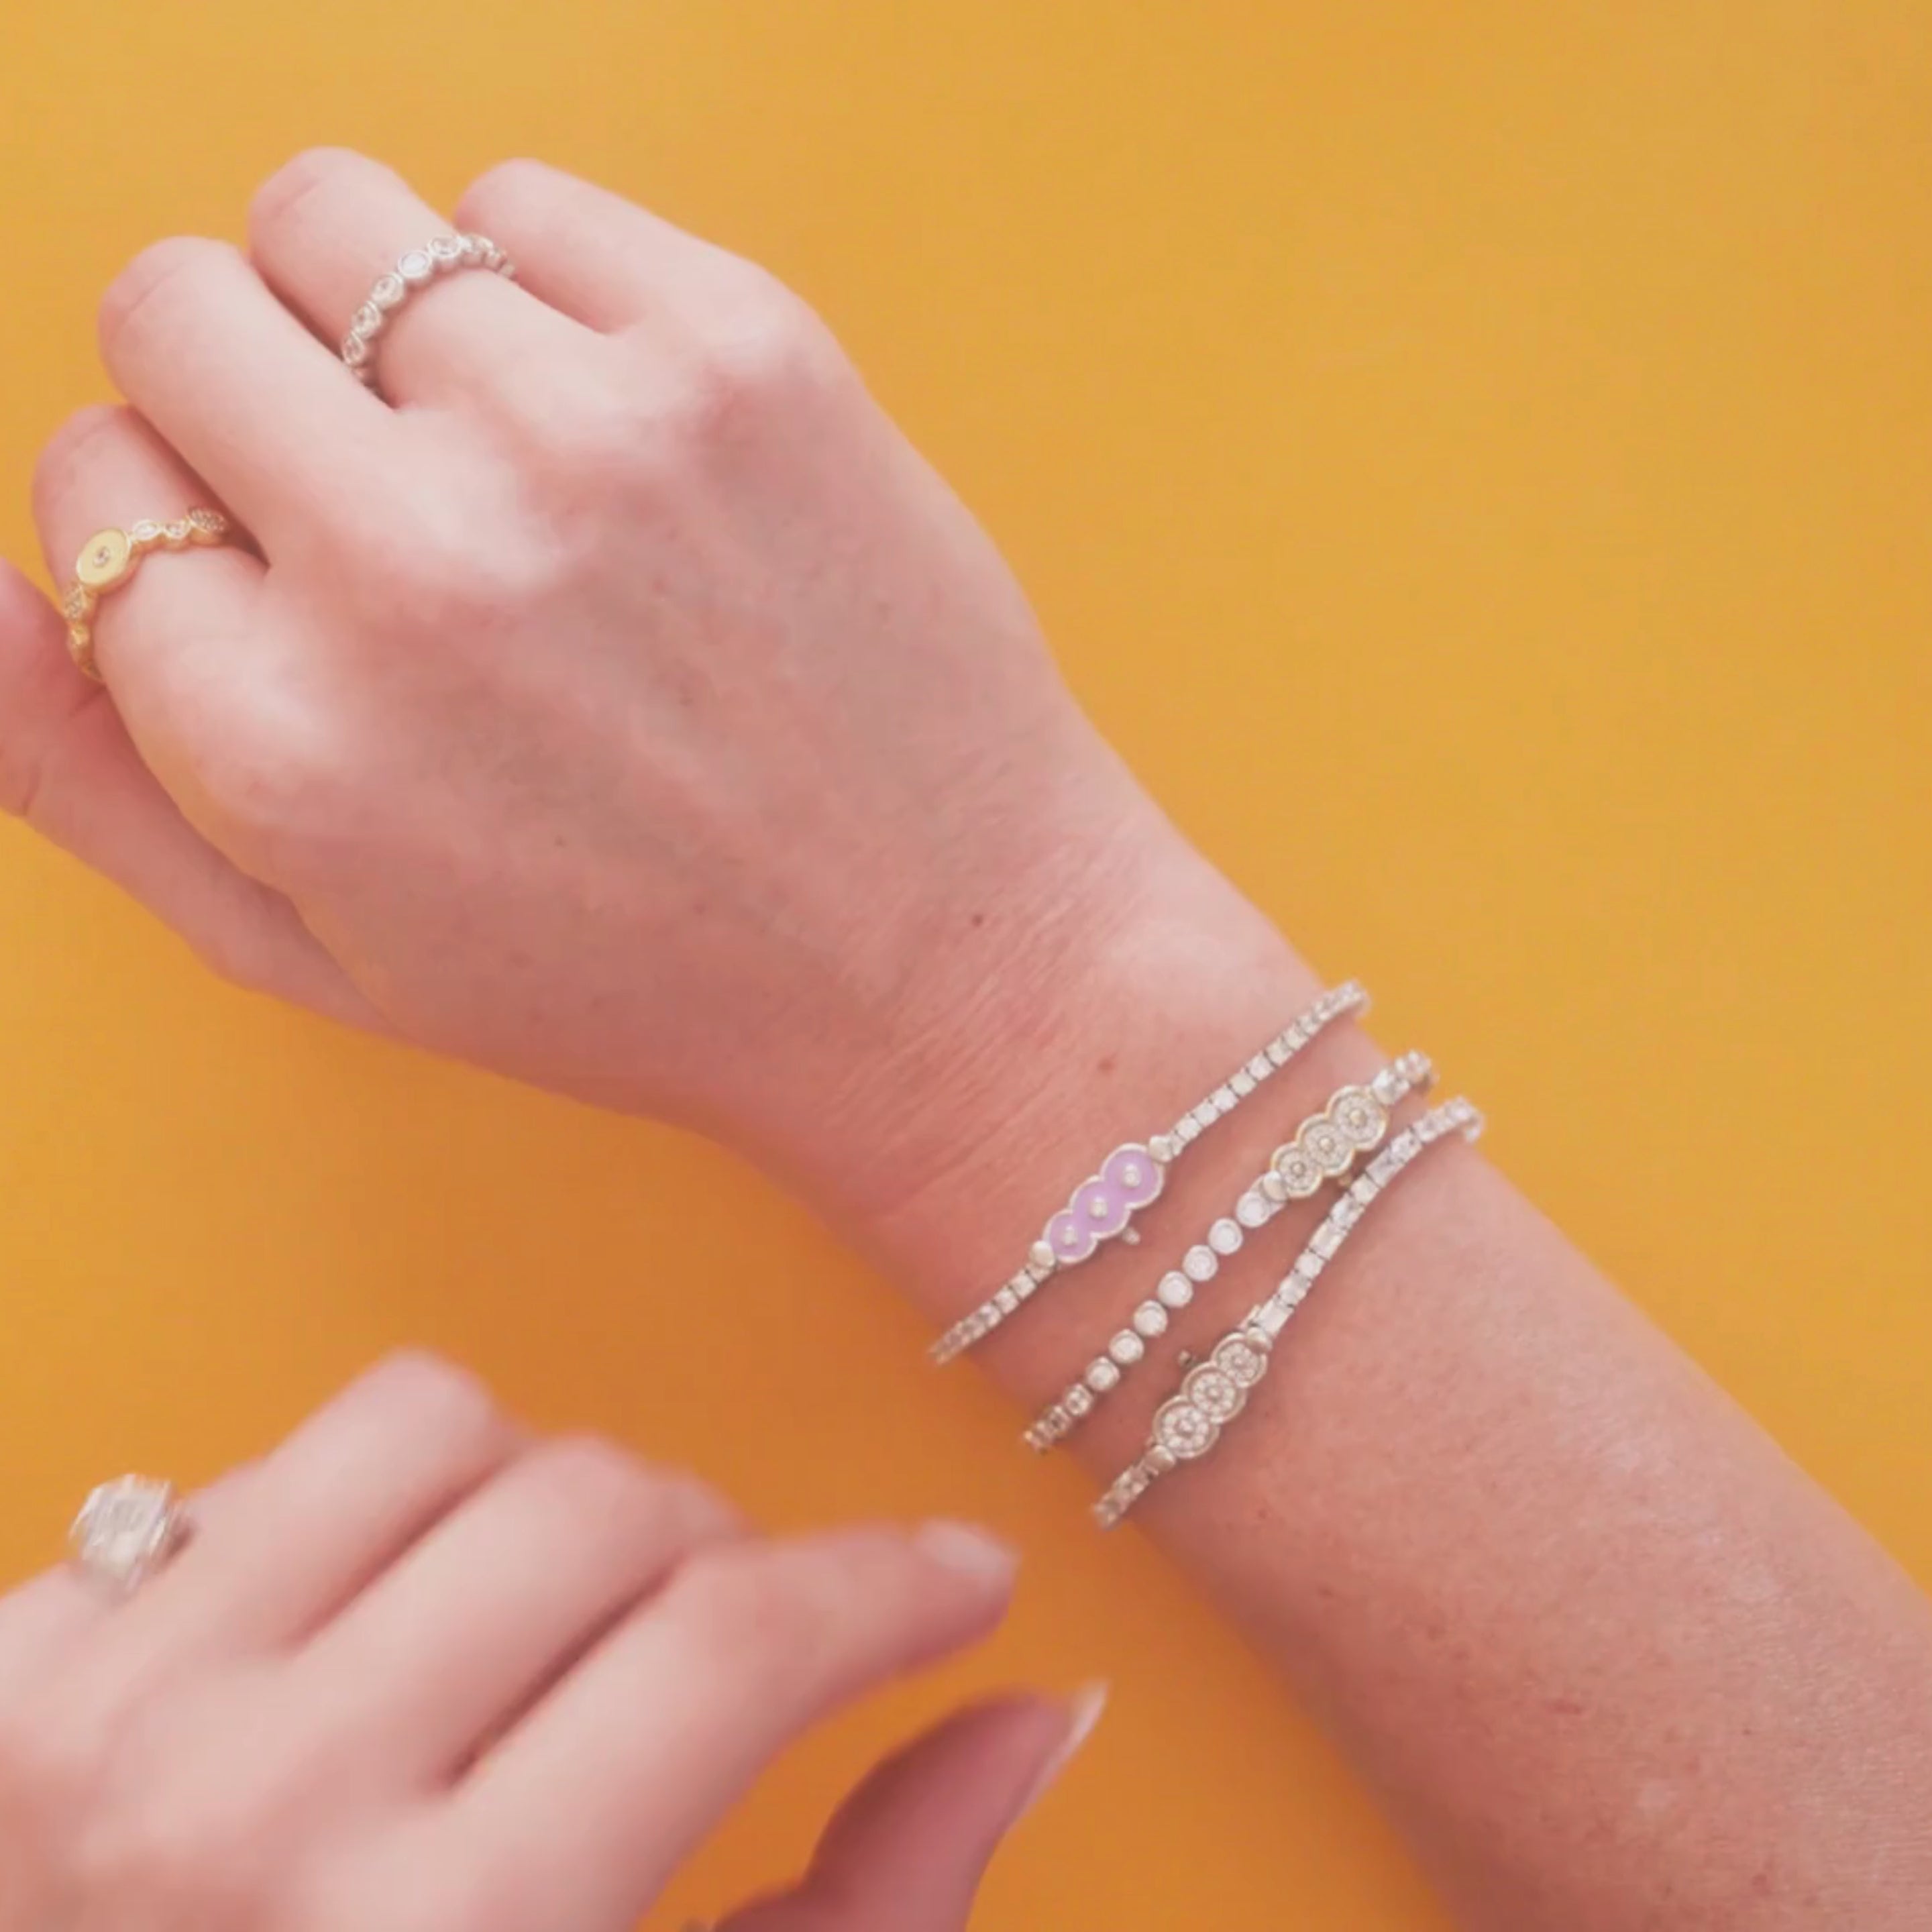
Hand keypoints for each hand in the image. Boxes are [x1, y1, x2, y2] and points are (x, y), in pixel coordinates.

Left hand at [0, 1354, 1095, 1931]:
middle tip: (730, 1636)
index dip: (890, 1585)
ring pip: (449, 1417)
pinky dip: (381, 1502)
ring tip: (544, 1619)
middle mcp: (257, 1809)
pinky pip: (285, 1448)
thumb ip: (869, 1915)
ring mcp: (115, 1704)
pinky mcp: (19, 1644)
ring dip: (547, 1496)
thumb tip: (1040, 1709)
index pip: (732, 1650)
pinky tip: (388, 1624)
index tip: (962, 1574)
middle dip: (723, 1552)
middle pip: (611, 1507)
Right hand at [1, 149, 1224, 1213]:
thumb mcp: (330, 952)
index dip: (175, 529)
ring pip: (332, 217)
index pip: (88, 486)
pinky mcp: (740, 351)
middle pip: (171, 306)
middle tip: (365, 494)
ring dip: (369, 321)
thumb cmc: (640, 980)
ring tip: (484, 454)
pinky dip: (532, 289)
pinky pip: (523, 206)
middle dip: (230, 390)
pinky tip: (607, 425)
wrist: (943, 962)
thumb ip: (95, 783)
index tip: (283, 587)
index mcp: (287, 737)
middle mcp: (415, 567)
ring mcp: (584, 434)